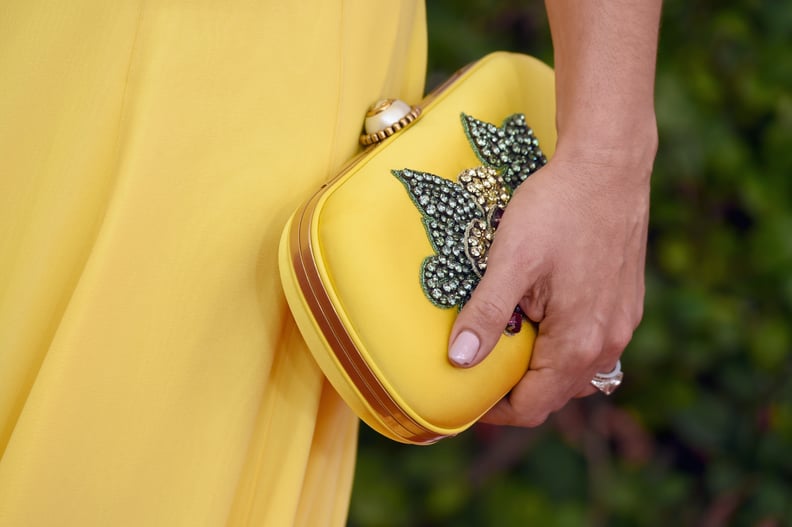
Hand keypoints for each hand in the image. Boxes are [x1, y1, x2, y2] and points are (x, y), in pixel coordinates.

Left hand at [447, 146, 651, 426]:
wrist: (608, 165)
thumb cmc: (557, 208)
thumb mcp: (511, 260)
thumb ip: (485, 313)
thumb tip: (459, 360)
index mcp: (579, 342)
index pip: (533, 406)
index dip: (494, 410)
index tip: (466, 395)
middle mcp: (609, 343)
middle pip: (555, 393)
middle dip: (516, 389)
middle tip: (479, 367)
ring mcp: (622, 324)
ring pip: (576, 371)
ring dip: (541, 368)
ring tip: (506, 341)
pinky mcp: (626, 304)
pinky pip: (592, 345)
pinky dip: (562, 346)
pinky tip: (540, 317)